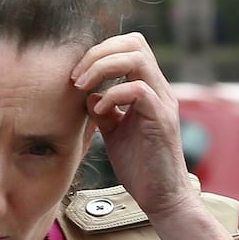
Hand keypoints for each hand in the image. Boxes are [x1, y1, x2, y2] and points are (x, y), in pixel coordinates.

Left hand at [71, 33, 196, 221]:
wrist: (160, 197)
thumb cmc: (139, 166)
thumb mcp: (114, 131)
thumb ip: (104, 110)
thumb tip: (88, 94)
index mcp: (148, 88)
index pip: (129, 46)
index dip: (101, 51)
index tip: (77, 74)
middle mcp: (159, 89)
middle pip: (134, 42)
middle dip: (99, 52)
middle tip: (76, 76)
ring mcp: (162, 102)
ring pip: (137, 58)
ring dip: (102, 67)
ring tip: (82, 86)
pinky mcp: (161, 120)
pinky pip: (138, 90)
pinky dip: (113, 95)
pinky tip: (99, 112)